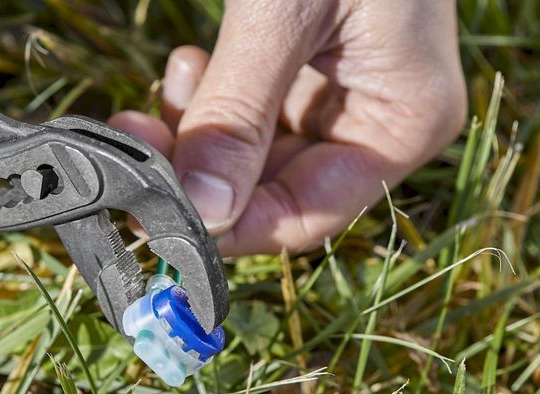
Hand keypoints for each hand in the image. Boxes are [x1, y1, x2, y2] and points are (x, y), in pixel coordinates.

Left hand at [110, 0, 465, 255]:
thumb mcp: (286, 12)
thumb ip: (241, 113)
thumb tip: (202, 212)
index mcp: (403, 120)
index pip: (308, 214)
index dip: (230, 226)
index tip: (155, 212)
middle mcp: (377, 121)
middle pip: (274, 189)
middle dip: (199, 171)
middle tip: (136, 139)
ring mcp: (343, 96)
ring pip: (254, 155)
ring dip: (198, 134)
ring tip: (174, 80)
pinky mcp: (308, 71)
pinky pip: (252, 112)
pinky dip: (212, 101)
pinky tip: (190, 67)